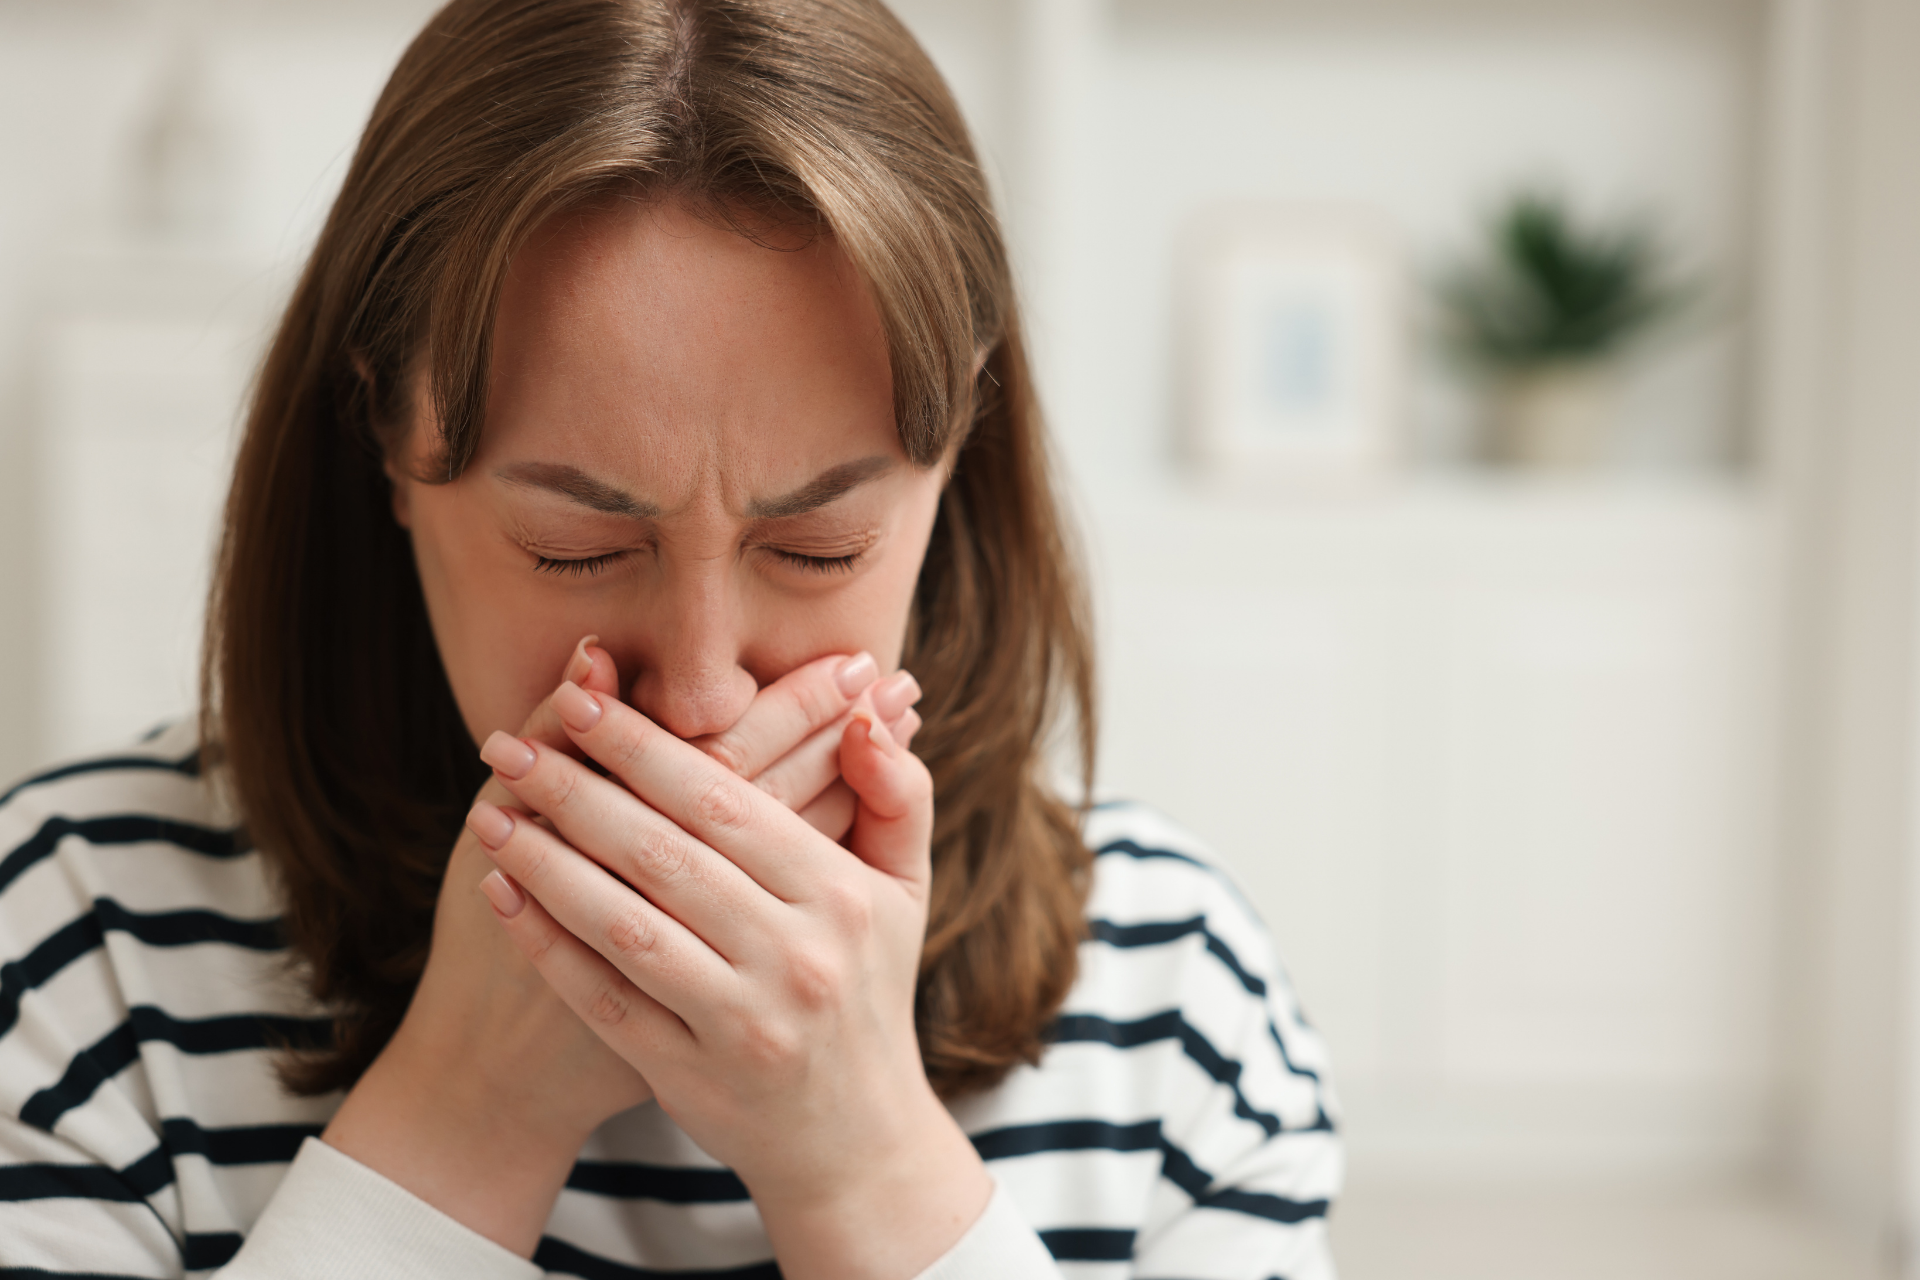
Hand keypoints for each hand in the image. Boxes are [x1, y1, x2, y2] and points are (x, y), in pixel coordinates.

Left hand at [320, 640, 920, 1255]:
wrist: (856, 1142)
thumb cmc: (871, 989)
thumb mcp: (906, 890)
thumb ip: (897, 794)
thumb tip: (869, 711)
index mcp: (842, 897)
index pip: (726, 804)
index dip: (646, 748)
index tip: (581, 701)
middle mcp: (795, 958)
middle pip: (663, 855)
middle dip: (576, 789)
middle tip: (508, 742)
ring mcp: (740, 1024)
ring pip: (624, 924)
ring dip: (545, 861)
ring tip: (488, 810)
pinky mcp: (689, 1075)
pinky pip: (602, 998)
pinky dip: (546, 944)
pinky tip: (501, 892)